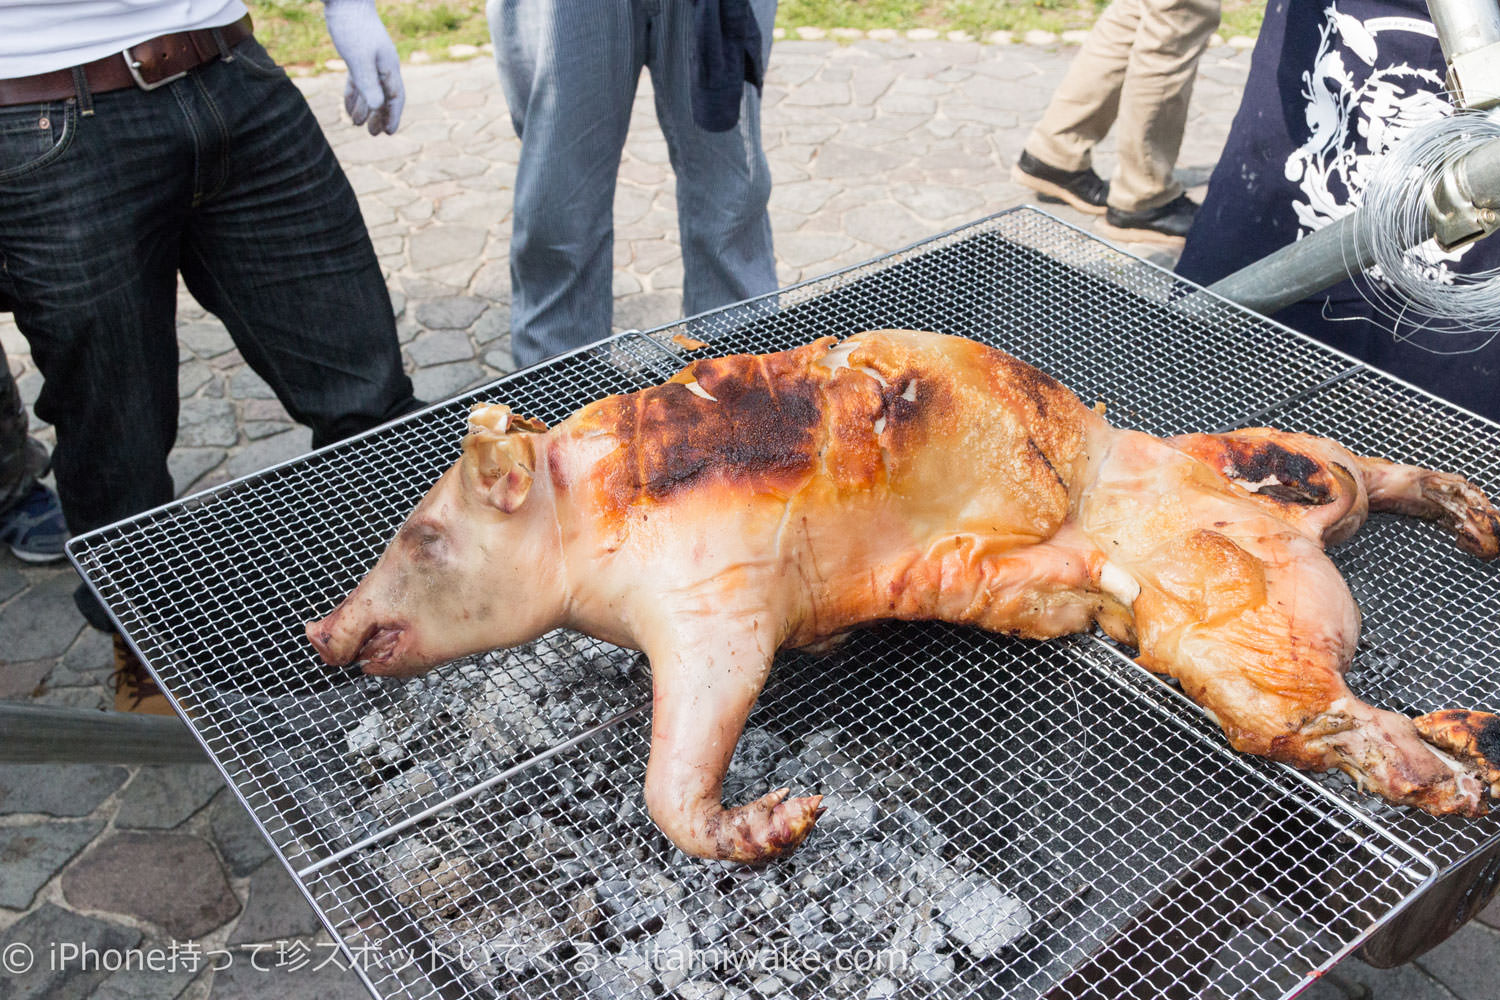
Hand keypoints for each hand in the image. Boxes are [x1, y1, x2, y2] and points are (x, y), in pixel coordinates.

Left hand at [322, 0, 404, 134]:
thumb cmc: (352, 27)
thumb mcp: (359, 59)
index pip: (395, 98)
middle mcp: (383, 66)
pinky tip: (348, 105)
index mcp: (388, 67)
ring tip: (357, 124)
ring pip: (371, 89)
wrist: (345, 0)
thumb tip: (378, 107)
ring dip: (366, 107)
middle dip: (380, 116)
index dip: (392, 116)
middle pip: (385, 96)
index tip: (388, 133)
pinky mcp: (358, 54)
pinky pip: (359, 80)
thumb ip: (368, 83)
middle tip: (374, 134)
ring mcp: (371, 60)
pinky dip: (355, 94)